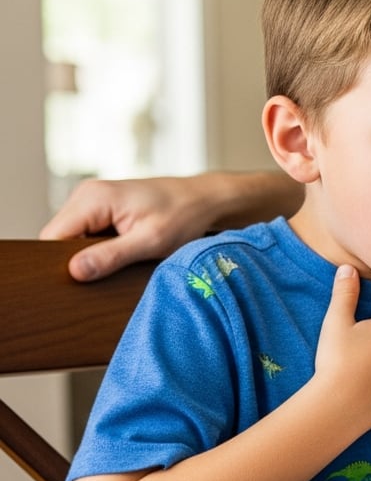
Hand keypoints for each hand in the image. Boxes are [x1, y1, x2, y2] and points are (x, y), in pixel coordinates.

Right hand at [40, 176, 220, 280]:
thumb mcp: (151, 241)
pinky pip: (89, 234)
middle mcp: (87, 196)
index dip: (60, 264)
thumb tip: (74, 272)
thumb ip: (111, 256)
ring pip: (74, 239)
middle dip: (77, 261)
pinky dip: (101, 249)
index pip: (52, 238)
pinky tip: (123, 256)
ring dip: (92, 256)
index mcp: (92, 198)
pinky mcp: (106, 210)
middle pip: (60, 239)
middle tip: (105, 277)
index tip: (80, 284)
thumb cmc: (186, 215)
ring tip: (120, 263)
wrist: (208, 199)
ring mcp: (95, 201)